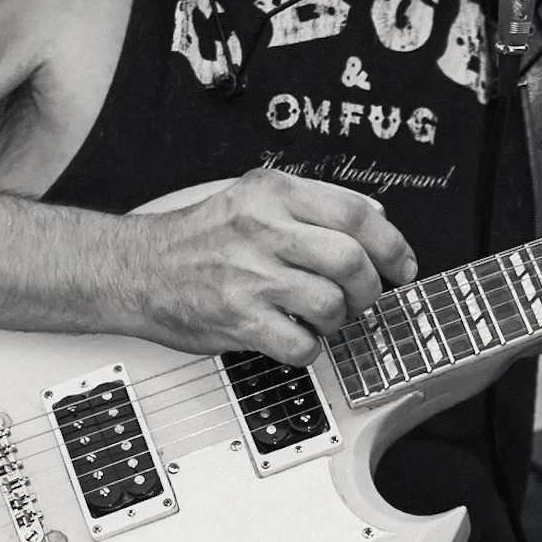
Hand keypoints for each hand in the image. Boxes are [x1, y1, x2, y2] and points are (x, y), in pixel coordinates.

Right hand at [129, 171, 417, 365]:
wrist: (139, 270)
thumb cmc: (201, 237)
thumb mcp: (255, 196)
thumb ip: (316, 202)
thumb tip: (377, 217)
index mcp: (273, 194)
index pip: (354, 213)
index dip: (391, 243)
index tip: (402, 265)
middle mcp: (262, 230)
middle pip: (350, 260)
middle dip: (369, 287)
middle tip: (363, 296)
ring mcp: (250, 277)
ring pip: (331, 304)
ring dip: (339, 319)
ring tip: (323, 316)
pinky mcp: (238, 320)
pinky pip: (301, 344)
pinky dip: (310, 347)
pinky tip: (297, 336)